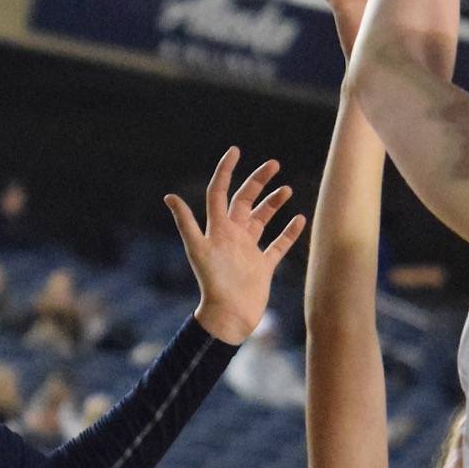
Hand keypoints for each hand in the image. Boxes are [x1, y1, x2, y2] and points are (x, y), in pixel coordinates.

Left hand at [167, 149, 305, 345]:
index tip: (235, 151)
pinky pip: (278, 245)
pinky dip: (289, 232)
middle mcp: (232, 236)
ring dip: (274, 203)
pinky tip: (299, 219)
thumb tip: (169, 196)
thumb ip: (186, 223)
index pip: (220, 192)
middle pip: (245, 201)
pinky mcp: (262, 267)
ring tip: (287, 189)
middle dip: (258, 181)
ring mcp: (248, 251)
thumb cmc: (212, 284)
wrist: (228, 316)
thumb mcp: (198, 250)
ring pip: (262, 219)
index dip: (226, 171)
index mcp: (218, 229)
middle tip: (274, 164)